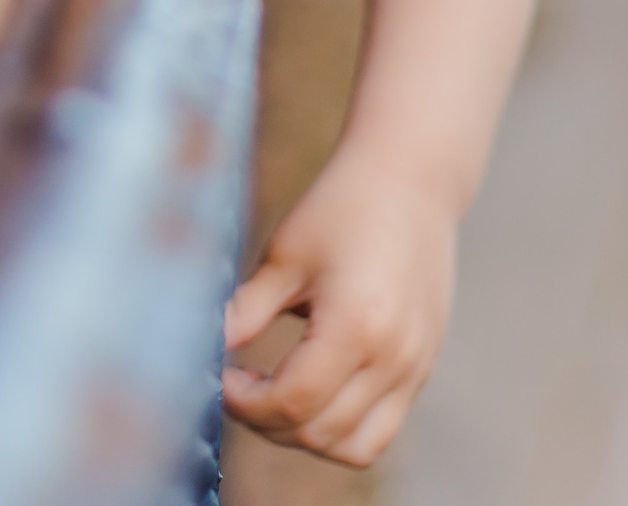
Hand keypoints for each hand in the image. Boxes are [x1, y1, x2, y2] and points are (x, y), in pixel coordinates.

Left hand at [222, 157, 458, 467]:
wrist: (411, 179)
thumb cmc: (343, 207)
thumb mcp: (284, 255)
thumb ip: (246, 311)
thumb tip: (203, 350)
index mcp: (356, 325)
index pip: (292, 402)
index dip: (244, 403)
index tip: (222, 377)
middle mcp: (394, 356)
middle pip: (319, 433)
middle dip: (267, 423)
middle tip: (240, 387)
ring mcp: (416, 365)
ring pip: (355, 447)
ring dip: (306, 436)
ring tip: (276, 396)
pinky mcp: (424, 365)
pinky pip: (381, 428)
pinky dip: (341, 426)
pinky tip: (312, 386)